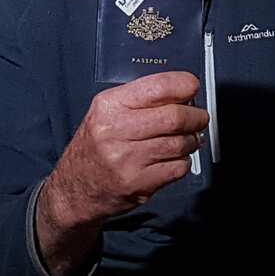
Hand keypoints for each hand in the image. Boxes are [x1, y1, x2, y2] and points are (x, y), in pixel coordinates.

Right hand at [35, 72, 207, 275]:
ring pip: (180, 144)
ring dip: (191, 140)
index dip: (184, 86)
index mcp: (109, 106)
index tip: (192, 88)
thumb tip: (180, 92)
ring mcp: (127, 160)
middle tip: (199, 117)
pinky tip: (174, 158)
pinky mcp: (138, 184)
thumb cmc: (94, 148)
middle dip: (196, 116)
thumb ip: (138, 100)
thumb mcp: (105, 113)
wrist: (75, 189)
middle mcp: (116, 131)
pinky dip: (183, 162)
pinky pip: (177, 168)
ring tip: (187, 139)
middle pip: (174, 117)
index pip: (158, 87)